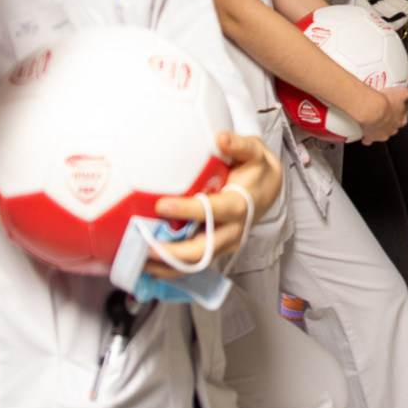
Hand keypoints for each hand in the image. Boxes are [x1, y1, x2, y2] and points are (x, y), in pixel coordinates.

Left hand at [149, 132, 280, 276]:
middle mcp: (233, 231)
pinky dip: (171, 270)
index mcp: (240, 206)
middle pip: (203, 249)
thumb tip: (220, 137)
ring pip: (196, 263)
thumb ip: (238, 145)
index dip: (187, 210)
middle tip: (143, 247)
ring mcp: (224, 244)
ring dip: (167, 266)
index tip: (161, 206)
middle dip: (172, 253)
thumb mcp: (254, 152)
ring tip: (139, 262)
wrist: (268, 190)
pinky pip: (193, 264)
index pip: (213, 211)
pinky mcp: (215, 249)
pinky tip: (149, 268)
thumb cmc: (256, 170)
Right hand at [350, 86, 407, 145]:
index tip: (395, 106)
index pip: (404, 115)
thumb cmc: (385, 102)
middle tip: (383, 112)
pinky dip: (366, 137)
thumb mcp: (401, 92)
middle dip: (390, 120)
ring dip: (379, 128)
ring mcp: (382, 134)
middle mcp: (393, 128)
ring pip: (382, 133)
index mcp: (401, 119)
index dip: (399, 110)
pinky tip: (365, 133)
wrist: (371, 109)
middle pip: (393, 125)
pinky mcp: (371, 137)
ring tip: (374, 121)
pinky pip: (369, 139)